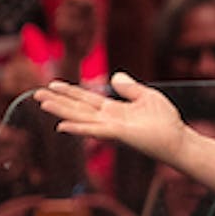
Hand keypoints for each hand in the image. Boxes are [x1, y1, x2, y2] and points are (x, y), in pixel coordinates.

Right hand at [36, 74, 187, 162]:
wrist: (178, 139)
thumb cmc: (166, 121)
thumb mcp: (146, 96)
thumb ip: (129, 87)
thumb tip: (115, 76)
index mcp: (114, 110)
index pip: (86, 99)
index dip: (70, 91)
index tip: (52, 84)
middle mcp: (109, 120)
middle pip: (78, 108)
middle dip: (58, 101)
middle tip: (36, 94)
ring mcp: (112, 128)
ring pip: (81, 117)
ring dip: (61, 111)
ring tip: (42, 103)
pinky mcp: (119, 134)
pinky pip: (95, 130)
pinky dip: (79, 128)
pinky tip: (62, 126)